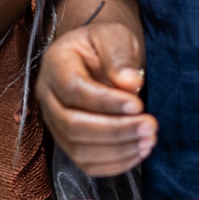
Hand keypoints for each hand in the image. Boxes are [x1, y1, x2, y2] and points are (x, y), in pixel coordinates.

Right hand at [35, 19, 155, 175]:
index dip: (105, 102)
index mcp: (56, 64)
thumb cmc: (106, 44)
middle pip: (72, 125)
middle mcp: (48, 96)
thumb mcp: (115, 36)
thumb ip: (119, 56)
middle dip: (115, 130)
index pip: (74, 90)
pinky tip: (138, 151)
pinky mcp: (68, 141)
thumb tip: (128, 83)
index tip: (137, 104)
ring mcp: (55, 122)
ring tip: (149, 139)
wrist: (100, 55)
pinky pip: (86, 163)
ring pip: (78, 149)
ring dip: (117, 150)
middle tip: (150, 125)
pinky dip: (114, 164)